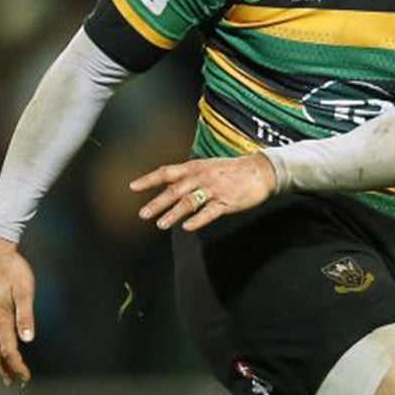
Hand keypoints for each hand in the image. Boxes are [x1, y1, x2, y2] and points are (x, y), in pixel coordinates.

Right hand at [0, 232, 36, 385]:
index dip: (17, 366)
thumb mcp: (25, 291)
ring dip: (1, 361)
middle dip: (7, 369)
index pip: (8, 350)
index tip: (26, 378)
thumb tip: (28, 339)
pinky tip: (3, 349)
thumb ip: (26, 315)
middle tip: (17, 384)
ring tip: (9, 374)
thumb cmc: (12, 269)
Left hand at [131, 152, 277, 231]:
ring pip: (189, 202)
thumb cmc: (233, 170)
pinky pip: (209, 212)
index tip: (133, 187)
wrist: (261, 170)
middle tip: (143, 214)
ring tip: (161, 224)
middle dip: (157, 203)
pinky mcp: (227, 202)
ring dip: (173, 213)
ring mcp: (214, 190)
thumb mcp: (208, 166)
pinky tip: (187, 228)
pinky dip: (197, 220)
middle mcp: (201, 177)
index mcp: (195, 167)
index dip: (149, 180)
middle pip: (174, 190)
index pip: (167, 172)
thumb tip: (170, 183)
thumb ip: (189, 175)